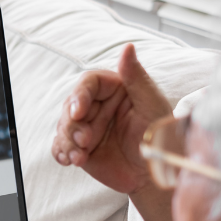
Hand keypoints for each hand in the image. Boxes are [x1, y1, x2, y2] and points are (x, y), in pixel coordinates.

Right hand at [51, 44, 170, 195]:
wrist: (155, 173)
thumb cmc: (159, 136)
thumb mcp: (151, 104)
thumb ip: (136, 77)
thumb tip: (128, 47)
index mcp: (114, 90)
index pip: (88, 83)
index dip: (79, 95)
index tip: (78, 112)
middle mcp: (98, 107)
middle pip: (70, 106)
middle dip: (72, 125)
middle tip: (84, 140)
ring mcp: (87, 127)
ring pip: (63, 126)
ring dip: (67, 141)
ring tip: (79, 156)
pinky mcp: (80, 148)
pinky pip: (60, 146)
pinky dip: (61, 152)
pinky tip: (68, 160)